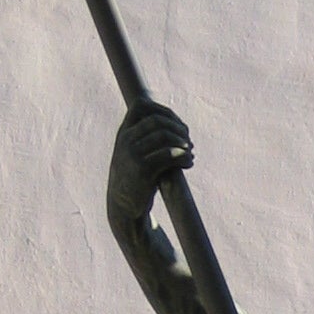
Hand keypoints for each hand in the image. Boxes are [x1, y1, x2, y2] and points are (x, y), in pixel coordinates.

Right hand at [108, 102, 192, 227]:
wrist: (123, 207)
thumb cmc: (135, 179)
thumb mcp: (135, 154)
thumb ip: (148, 138)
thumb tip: (178, 125)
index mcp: (124, 133)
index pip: (141, 106)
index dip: (164, 110)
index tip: (179, 125)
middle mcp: (125, 141)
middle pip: (157, 121)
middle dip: (178, 128)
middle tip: (189, 142)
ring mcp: (132, 155)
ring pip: (164, 136)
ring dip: (183, 143)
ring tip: (191, 153)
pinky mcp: (142, 170)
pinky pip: (168, 155)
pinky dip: (183, 157)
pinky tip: (189, 163)